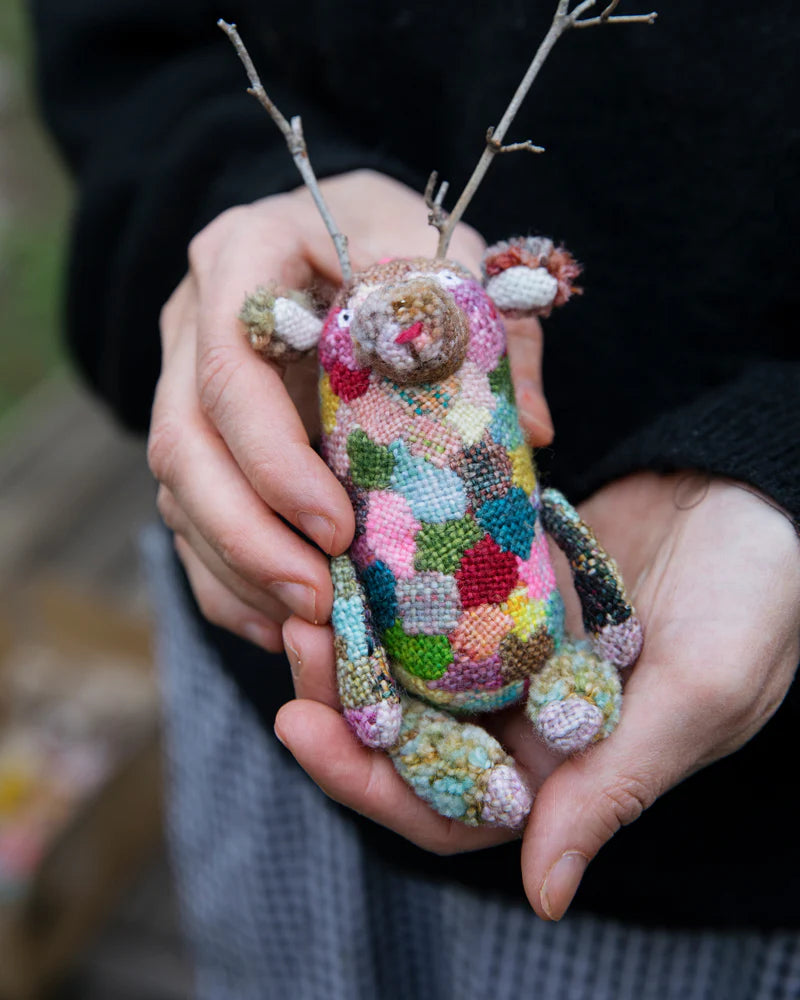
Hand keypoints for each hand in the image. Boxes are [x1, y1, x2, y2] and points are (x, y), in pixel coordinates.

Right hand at [147, 170, 487, 649]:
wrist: (339, 236)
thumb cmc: (396, 245)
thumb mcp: (447, 256)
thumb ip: (483, 328)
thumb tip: (529, 430)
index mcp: (248, 257)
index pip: (231, 367)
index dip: (272, 458)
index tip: (337, 526)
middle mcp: (196, 321)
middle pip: (184, 442)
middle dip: (247, 536)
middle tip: (318, 599)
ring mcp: (183, 379)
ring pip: (178, 490)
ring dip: (238, 568)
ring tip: (309, 621)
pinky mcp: (198, 434)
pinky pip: (186, 518)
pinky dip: (225, 579)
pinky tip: (275, 619)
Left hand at [275, 473, 799, 898]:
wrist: (760, 499)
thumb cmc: (756, 599)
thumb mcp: (698, 697)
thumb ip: (615, 789)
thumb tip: (542, 896)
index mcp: (569, 770)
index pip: (448, 810)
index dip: (370, 783)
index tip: (305, 728)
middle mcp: (528, 718)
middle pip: (409, 736)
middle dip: (340, 700)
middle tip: (293, 638)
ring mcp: (511, 651)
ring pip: (409, 665)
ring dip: (354, 638)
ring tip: (306, 592)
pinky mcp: (506, 586)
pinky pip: (434, 595)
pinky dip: (392, 580)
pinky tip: (352, 548)